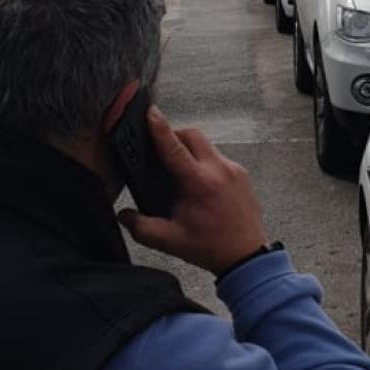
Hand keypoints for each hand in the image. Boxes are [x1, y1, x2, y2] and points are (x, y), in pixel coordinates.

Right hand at [118, 108, 267, 275]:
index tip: (151, 112)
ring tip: (180, 173)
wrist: (247, 256)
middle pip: (193, 136)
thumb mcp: (170, 241)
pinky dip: (205, 163)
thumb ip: (141, 228)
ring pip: (207, 146)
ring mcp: (234, 170)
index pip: (175, 148)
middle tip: (162, 149)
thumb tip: (123, 215)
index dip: (160, 128)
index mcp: (200, 184)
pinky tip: (199, 183)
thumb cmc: (211, 247)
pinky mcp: (242, 174)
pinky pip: (219, 158)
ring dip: (191, 151)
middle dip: (175, 135)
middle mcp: (219, 171)